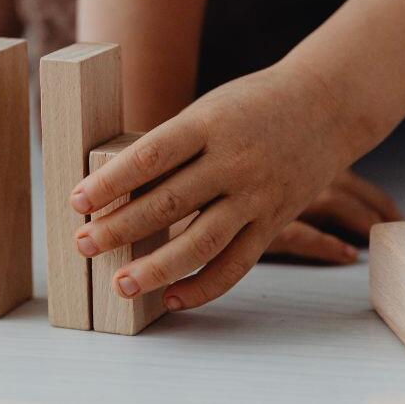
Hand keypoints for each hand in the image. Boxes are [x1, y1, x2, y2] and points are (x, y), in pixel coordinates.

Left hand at [69, 62, 362, 310]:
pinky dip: (203, 286)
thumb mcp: (208, 109)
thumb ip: (171, 147)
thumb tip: (116, 189)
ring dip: (157, 268)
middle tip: (83, 245)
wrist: (327, 104)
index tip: (77, 201)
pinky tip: (171, 299)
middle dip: (120, 228)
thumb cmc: (252, 105)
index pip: (151, 156)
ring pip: (202, 242)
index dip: (111, 181)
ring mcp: (257, 194)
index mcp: (209, 124)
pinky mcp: (275, 221)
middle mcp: (234, 161)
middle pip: (169, 202)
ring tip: (120, 285)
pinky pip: (237, 264)